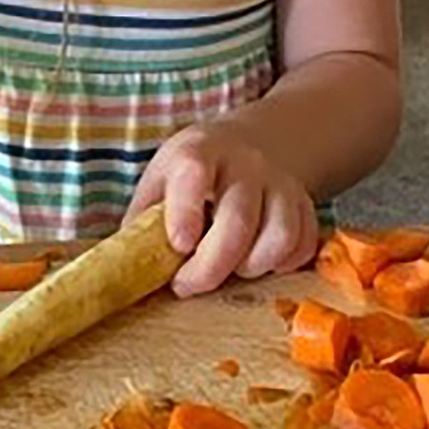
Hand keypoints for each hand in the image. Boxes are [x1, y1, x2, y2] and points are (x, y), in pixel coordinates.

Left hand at [123, 120, 318, 296]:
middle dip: (212, 266)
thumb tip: (123, 270)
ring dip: (252, 266)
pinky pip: (303, 246)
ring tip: (231, 267)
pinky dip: (281, 265)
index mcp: (198, 152)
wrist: (249, 144)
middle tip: (187, 285)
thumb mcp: (159, 180)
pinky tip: (258, 261)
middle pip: (238, 220)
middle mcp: (244, 163)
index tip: (179, 245)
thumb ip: (142, 221)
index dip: (187, 212)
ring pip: (280, 236)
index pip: (195, 175)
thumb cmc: (192, 173)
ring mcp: (280, 182)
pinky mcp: (305, 204)